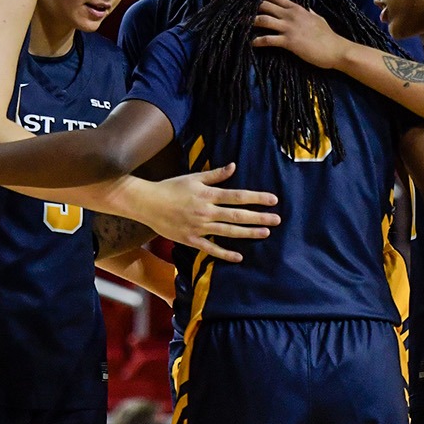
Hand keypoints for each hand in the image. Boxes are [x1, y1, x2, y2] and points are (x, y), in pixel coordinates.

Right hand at [130, 163, 279, 262]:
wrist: (147, 203)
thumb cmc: (170, 187)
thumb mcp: (193, 178)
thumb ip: (215, 175)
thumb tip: (234, 166)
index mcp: (208, 195)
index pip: (238, 196)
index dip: (257, 198)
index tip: (273, 200)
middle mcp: (206, 212)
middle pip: (237, 216)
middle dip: (259, 217)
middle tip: (277, 220)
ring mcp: (199, 227)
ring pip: (229, 232)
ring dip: (248, 233)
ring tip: (265, 233)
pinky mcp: (191, 240)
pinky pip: (211, 248)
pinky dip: (226, 254)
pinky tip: (240, 256)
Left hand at [250, 0, 350, 67]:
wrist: (335, 49)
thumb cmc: (328, 36)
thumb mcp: (319, 19)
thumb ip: (310, 13)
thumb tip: (308, 8)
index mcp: (297, 8)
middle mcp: (291, 15)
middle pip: (265, 6)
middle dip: (251, 8)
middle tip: (240, 12)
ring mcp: (289, 27)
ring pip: (263, 20)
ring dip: (251, 22)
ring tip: (240, 26)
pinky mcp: (289, 41)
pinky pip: (268, 39)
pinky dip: (257, 41)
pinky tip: (251, 43)